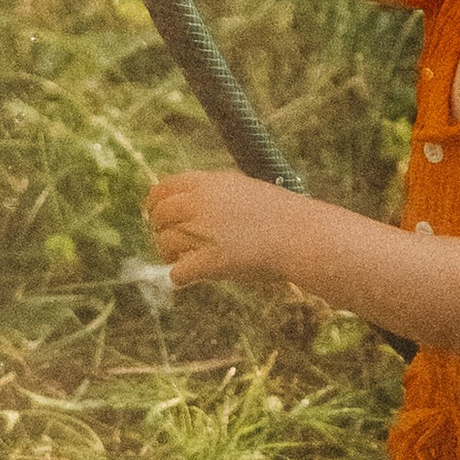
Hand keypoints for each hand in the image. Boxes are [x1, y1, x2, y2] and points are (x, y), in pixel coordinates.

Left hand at [144, 166, 320, 294]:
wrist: (304, 236)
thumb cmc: (281, 215)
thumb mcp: (243, 189)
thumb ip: (213, 194)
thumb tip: (185, 203)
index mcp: (208, 182)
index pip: (162, 189)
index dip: (155, 204)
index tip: (157, 215)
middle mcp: (201, 203)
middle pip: (159, 216)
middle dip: (161, 229)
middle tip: (171, 242)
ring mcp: (204, 232)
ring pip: (165, 243)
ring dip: (171, 254)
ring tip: (183, 260)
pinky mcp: (210, 262)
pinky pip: (177, 273)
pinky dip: (181, 277)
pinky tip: (192, 277)